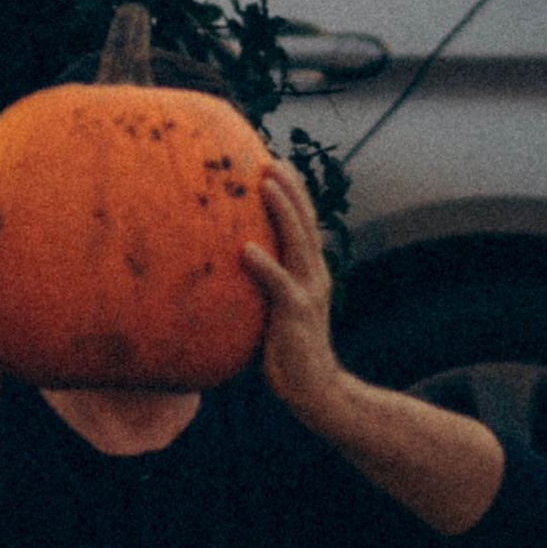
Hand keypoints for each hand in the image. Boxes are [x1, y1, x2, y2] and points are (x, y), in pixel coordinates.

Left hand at [241, 157, 345, 433]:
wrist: (314, 389)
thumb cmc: (288, 349)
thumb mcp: (276, 308)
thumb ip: (264, 284)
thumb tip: (231, 262)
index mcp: (310, 271)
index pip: (304, 224)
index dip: (293, 193)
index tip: (277, 163)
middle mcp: (314, 275)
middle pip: (304, 222)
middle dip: (290, 189)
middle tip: (272, 159)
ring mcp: (308, 293)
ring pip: (297, 243)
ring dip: (282, 211)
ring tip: (265, 185)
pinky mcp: (296, 315)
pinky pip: (278, 285)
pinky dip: (264, 265)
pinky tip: (246, 249)